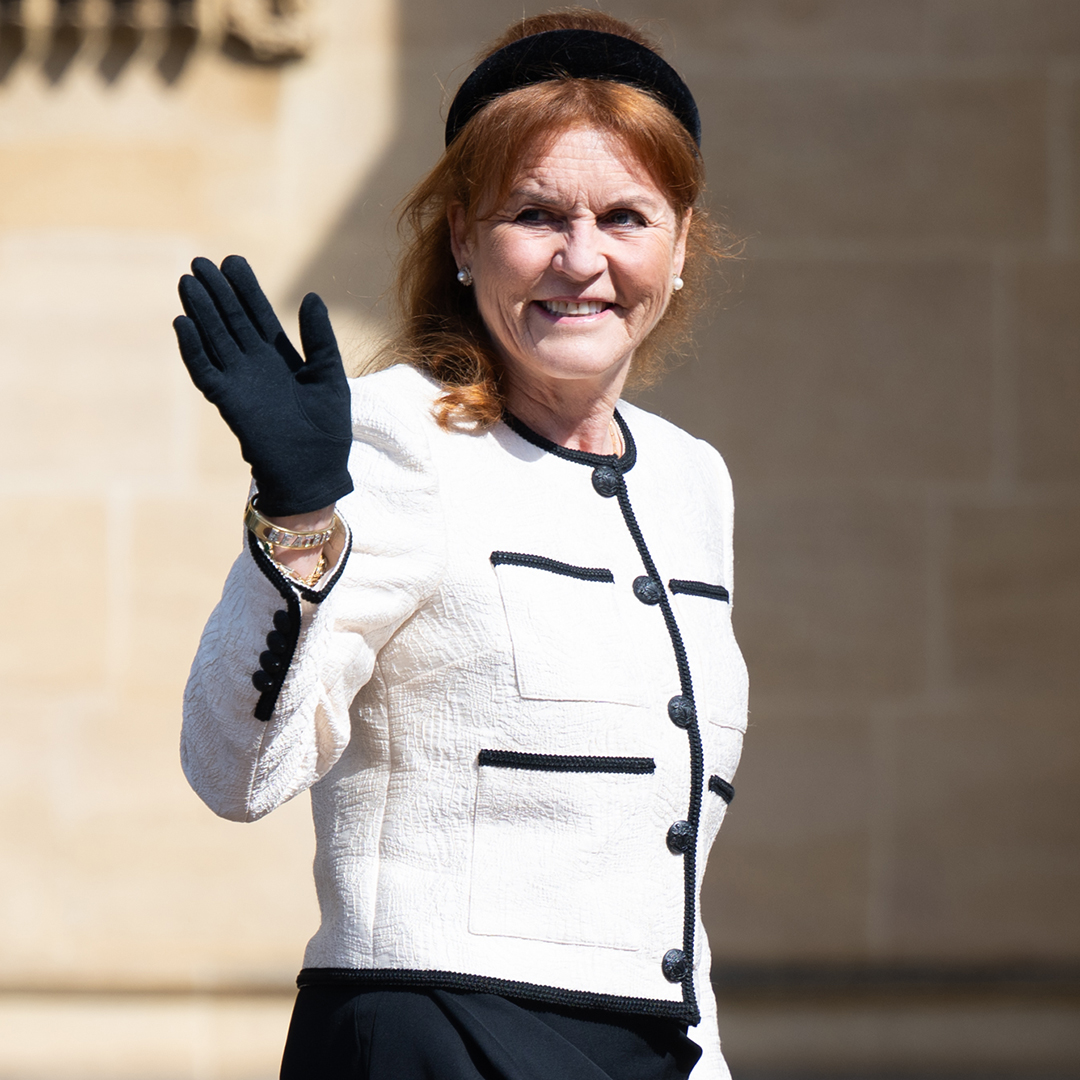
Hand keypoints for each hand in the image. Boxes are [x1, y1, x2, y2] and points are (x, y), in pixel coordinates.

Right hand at [173, 255, 353, 516]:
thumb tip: (311, 296)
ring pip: (214, 338)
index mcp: (280, 357)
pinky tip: (182, 323)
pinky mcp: (227, 401)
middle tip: (200, 262)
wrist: (315, 473)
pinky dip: (193, 348)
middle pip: (230, 320)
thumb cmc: (328, 430)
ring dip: (200, 311)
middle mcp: (255, 366)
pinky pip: (204, 370)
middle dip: (217, 292)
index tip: (232, 261)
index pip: (257, 315)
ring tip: (188, 281)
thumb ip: (320, 338)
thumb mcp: (330, 376)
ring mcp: (239, 382)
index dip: (245, 289)